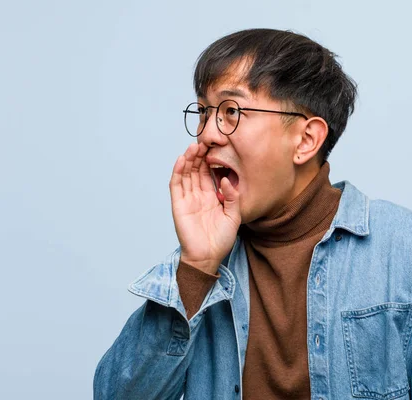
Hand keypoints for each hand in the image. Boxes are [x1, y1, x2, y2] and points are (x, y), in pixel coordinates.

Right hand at [169, 143, 240, 273]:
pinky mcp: (178, 205)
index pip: (208, 173)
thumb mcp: (234, 216)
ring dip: (188, 159)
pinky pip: (176, 185)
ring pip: (186, 174)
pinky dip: (178, 171)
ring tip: (194, 146)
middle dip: (199, 156)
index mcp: (211, 197)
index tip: (215, 146)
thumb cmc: (221, 240)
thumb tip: (224, 179)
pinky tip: (181, 159)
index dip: (209, 160)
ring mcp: (187, 199)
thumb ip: (232, 197)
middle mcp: (198, 196)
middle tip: (203, 141)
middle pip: (196, 170)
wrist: (208, 257)